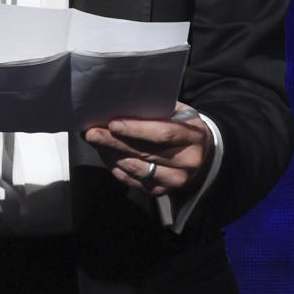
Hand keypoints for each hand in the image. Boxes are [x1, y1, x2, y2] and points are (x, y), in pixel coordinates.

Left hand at [83, 103, 213, 198]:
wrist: (200, 155)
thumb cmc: (182, 127)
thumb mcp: (179, 112)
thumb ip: (157, 108)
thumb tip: (123, 103)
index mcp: (193, 136)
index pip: (163, 134)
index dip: (136, 129)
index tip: (113, 123)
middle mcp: (187, 161)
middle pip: (145, 152)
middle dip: (114, 142)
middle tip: (92, 132)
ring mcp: (175, 179)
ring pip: (136, 168)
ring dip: (111, 154)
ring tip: (95, 141)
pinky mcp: (162, 191)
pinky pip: (133, 181)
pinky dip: (116, 167)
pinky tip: (105, 154)